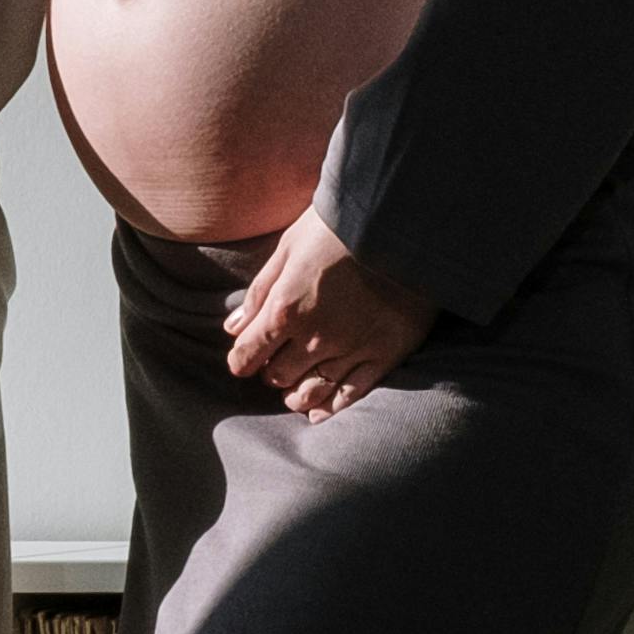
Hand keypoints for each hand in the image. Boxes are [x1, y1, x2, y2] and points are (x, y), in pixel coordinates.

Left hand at [223, 206, 436, 420]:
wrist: (400, 221)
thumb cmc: (339, 225)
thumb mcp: (289, 247)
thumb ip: (261, 291)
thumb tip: (233, 327)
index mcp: (285, 310)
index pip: (247, 354)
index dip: (241, 359)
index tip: (245, 357)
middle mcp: (314, 338)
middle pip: (278, 375)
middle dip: (271, 371)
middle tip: (276, 363)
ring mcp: (351, 350)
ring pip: (312, 391)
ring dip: (296, 394)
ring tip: (294, 391)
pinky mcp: (384, 354)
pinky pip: (352, 394)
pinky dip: (331, 408)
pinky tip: (320, 413)